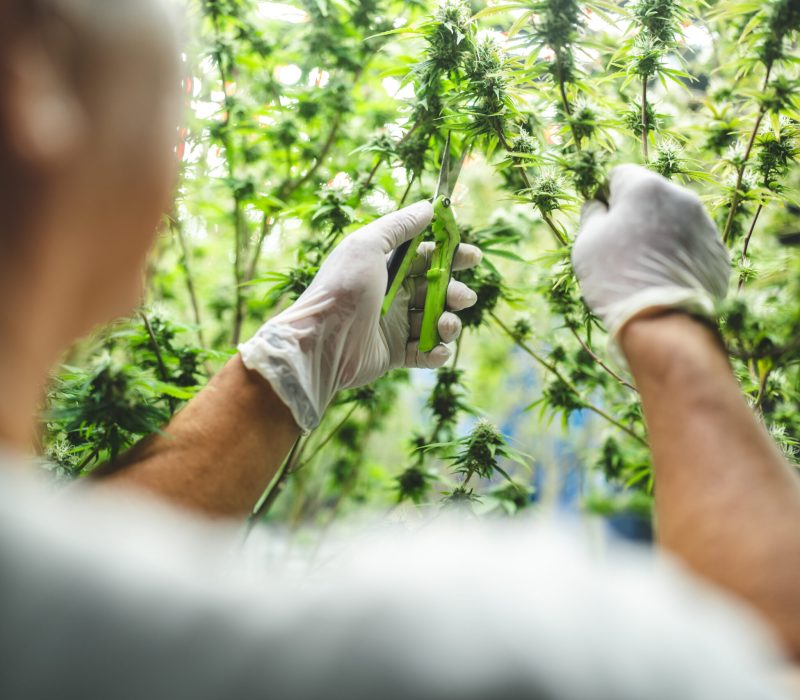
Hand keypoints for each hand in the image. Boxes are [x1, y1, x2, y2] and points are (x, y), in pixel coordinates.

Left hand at [239, 201, 480, 430]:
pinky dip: (436, 352)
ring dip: (449, 323)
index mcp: (385, 267)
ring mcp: (394, 325)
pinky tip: (436, 349)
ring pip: (435, 321)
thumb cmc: (342, 288)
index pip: (425, 257)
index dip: (451, 256)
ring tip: (446, 325)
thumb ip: (398, 226)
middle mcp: (392, 295)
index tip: (472, 257)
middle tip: (464, 297)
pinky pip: (425, 353)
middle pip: (435, 290)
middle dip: (455, 292)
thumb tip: (429, 207)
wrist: (322, 341)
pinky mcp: (394, 354)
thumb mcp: (367, 245)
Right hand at [572, 164, 729, 349]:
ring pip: (673, 219)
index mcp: (645, 187)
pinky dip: (677, 254)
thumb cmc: (615, 277)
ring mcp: (704, 224)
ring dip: (658, 233)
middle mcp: (681, 196)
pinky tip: (663, 279)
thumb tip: (597, 204)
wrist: (661, 321)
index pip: (619, 175)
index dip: (605, 197)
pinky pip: (691, 244)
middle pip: (650, 196)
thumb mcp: (586, 243)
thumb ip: (591, 214)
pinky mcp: (717, 252)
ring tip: (643, 269)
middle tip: (619, 249)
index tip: (599, 222)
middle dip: (635, 215)